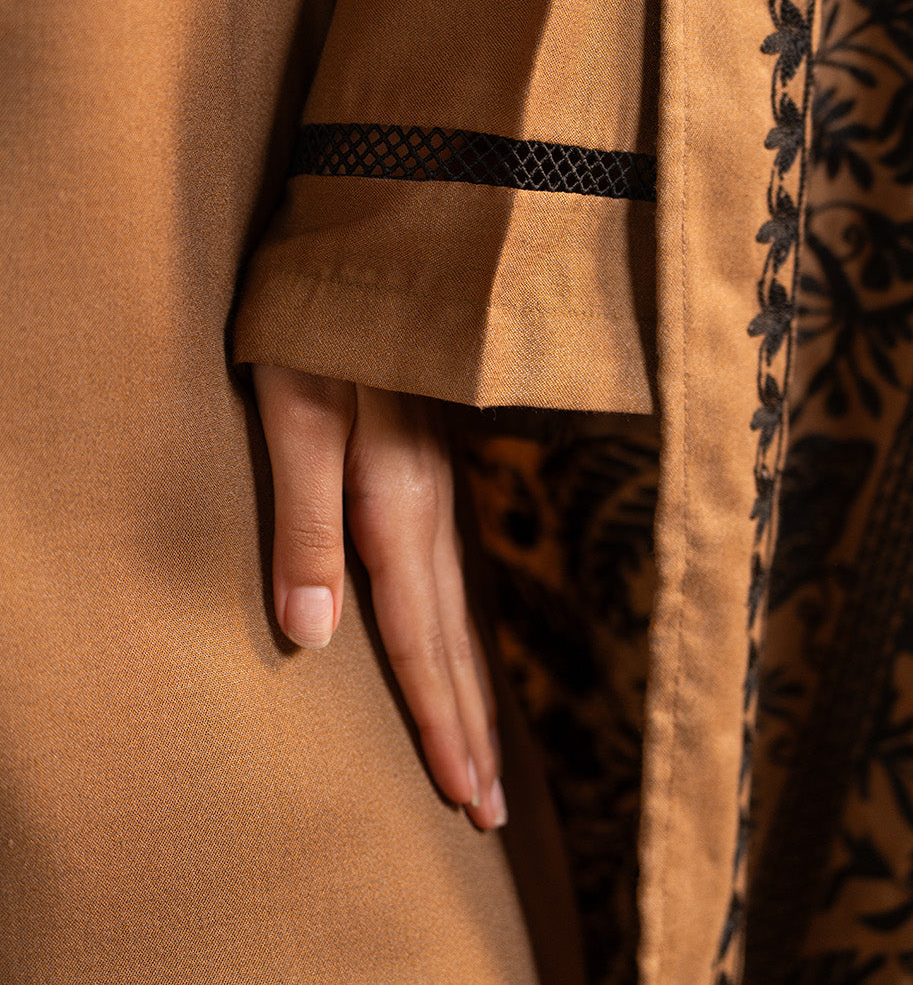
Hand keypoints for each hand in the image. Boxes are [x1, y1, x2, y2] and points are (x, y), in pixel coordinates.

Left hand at [252, 364, 506, 830]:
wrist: (384, 228)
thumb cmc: (317, 321)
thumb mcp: (293, 412)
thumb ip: (304, 523)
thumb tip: (314, 638)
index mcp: (397, 498)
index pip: (420, 635)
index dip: (440, 722)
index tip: (463, 799)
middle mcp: (432, 498)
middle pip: (457, 634)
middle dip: (471, 725)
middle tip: (489, 812)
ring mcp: (441, 476)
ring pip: (467, 602)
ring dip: (478, 683)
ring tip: (492, 753)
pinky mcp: (434, 456)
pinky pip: (463, 564)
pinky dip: (473, 623)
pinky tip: (470, 635)